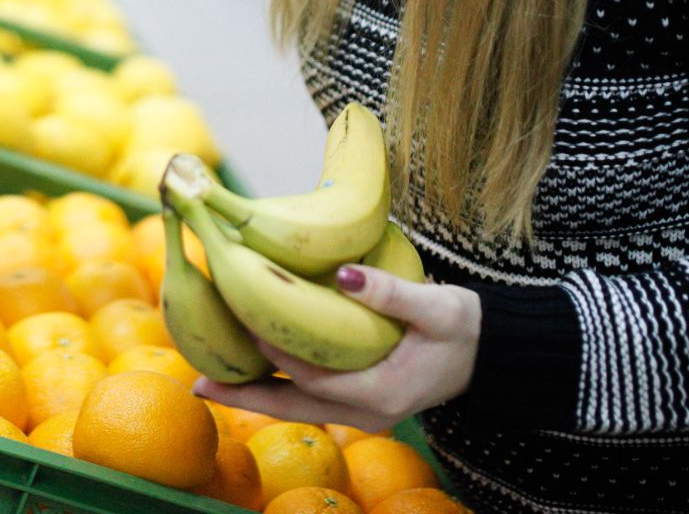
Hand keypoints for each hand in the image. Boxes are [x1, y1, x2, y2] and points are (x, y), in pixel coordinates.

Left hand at [195, 265, 480, 433]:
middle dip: (245, 396)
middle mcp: (367, 413)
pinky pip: (309, 399)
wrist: (489, 355)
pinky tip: (250, 372)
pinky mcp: (360, 403)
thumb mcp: (437, 306)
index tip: (241, 324)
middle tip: (198, 384)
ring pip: (297, 407)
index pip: (313, 377)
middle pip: (293, 406)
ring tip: (208, 381)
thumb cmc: (464, 327)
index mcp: (383, 393)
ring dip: (255, 395)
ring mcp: (363, 413)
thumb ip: (391, 294)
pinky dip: (277, 388)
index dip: (274, 354)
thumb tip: (345, 274)